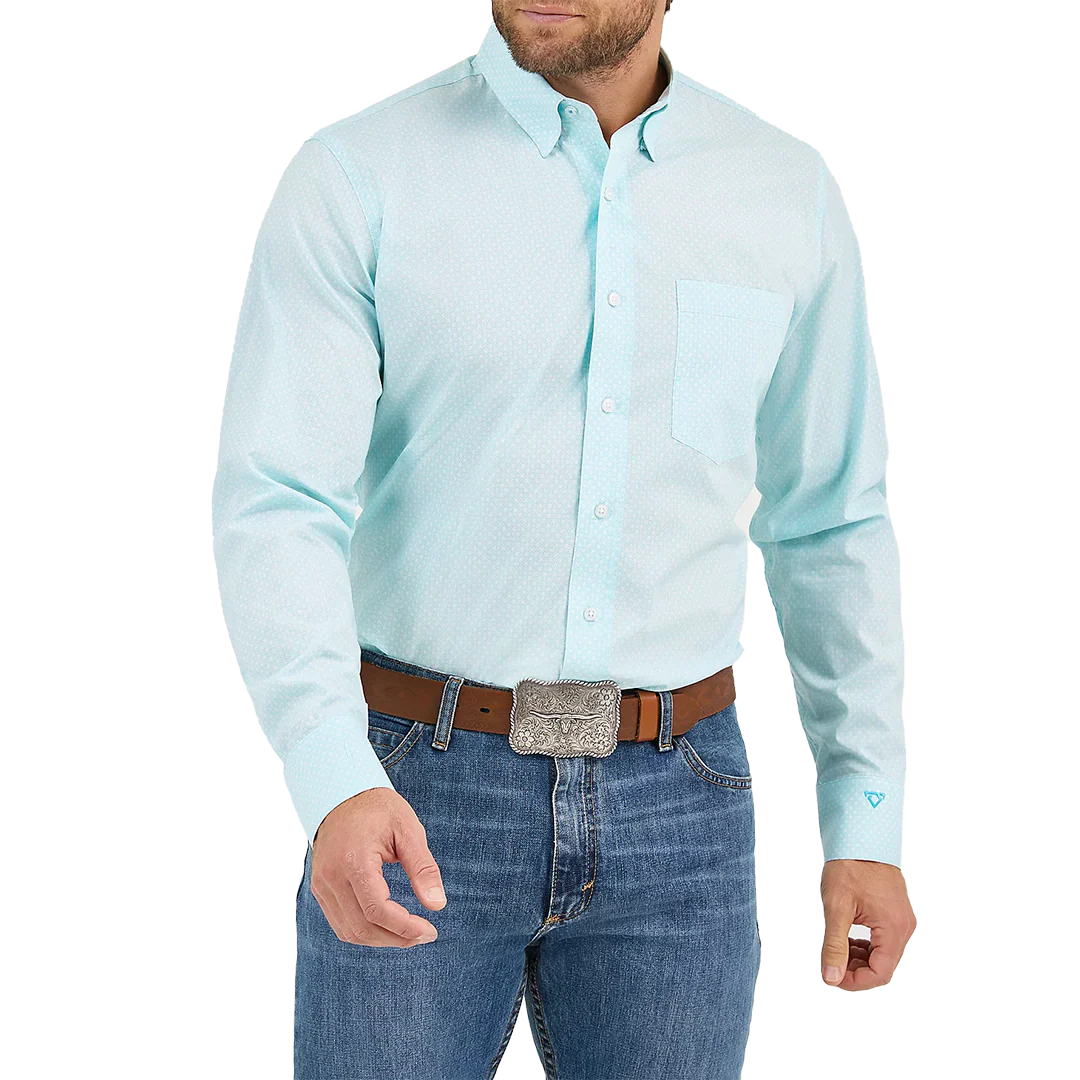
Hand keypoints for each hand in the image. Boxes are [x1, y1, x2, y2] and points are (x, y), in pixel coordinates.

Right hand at [309, 787, 446, 947]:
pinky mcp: (320, 888)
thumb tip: (437, 905)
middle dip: (396, 938)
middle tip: (424, 935)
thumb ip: (423, 868)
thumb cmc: (378, 809)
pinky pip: (340, 922)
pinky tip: (386, 926)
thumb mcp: (408, 830)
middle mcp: (332, 876)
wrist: (342, 795)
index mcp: (354, 860)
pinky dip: (364, 931)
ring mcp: (322, 884)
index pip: (377, 910)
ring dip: (381, 939)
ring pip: (349, 931)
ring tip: (408, 933)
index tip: (430, 931)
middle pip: (362, 927)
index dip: (405, 928)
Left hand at [820, 858, 915, 990]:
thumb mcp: (837, 907)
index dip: (855, 981)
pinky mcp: (893, 912)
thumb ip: (834, 945)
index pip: (880, 973)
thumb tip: (831, 976)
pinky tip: (844, 937)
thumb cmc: (850, 865)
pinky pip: (881, 939)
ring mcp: (900, 919)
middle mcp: (903, 926)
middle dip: (854, 969)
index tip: (832, 976)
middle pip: (882, 965)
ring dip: (857, 957)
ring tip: (833, 948)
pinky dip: (863, 944)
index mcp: (893, 928)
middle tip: (829, 962)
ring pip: (881, 953)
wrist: (861, 837)